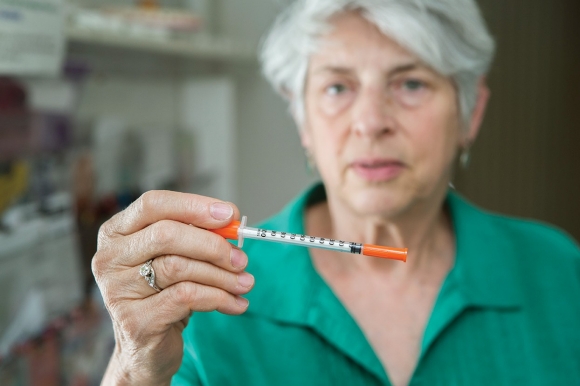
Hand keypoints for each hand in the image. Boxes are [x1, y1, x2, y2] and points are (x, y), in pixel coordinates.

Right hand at [92, 191, 252, 384]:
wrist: (147, 348)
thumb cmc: (164, 294)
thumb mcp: (177, 258)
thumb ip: (197, 236)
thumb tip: (231, 221)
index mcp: (116, 232)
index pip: (153, 204)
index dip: (194, 206)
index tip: (230, 214)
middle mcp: (109, 258)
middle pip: (166, 234)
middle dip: (212, 244)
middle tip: (241, 258)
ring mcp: (117, 290)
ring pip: (178, 267)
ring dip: (221, 275)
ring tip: (245, 282)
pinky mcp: (135, 321)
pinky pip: (186, 296)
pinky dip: (219, 297)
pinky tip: (236, 303)